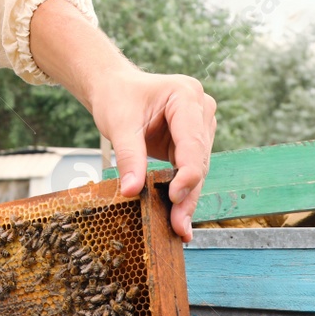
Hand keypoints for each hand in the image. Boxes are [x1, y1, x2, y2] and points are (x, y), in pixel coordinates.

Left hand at [91, 70, 215, 241]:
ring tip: (180, 227)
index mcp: (185, 95)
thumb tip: (131, 191)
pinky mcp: (192, 140)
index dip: (187, 173)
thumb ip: (129, 157)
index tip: (175, 197)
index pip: (192, 141)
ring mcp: (200, 125)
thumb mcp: (118, 125)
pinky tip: (178, 215)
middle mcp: (200, 109)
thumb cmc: (117, 97)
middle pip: (198, 159)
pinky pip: (189, 169)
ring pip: (197, 168)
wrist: (114, 88)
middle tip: (180, 226)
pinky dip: (182, 190)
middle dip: (187, 194)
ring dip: (187, 197)